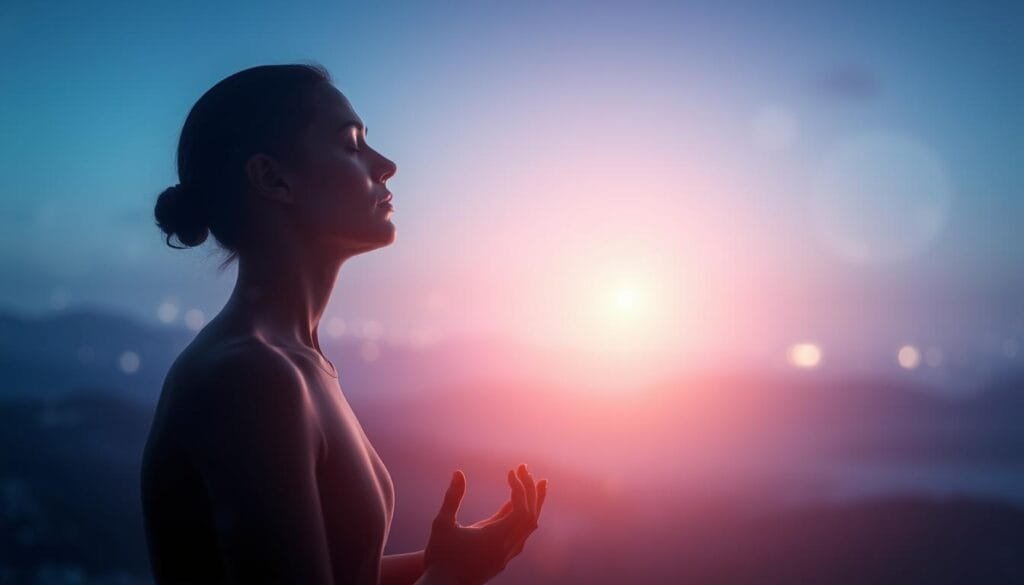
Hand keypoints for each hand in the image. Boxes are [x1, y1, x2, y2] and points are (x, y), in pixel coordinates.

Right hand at [424, 464, 547, 584]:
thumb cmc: (439, 556)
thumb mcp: (442, 524)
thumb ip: (452, 497)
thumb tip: (458, 472)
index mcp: (496, 538)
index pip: (521, 508)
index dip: (519, 487)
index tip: (512, 471)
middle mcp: (506, 548)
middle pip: (530, 515)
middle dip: (530, 490)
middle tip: (525, 469)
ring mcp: (506, 557)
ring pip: (529, 528)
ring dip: (533, 504)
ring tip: (535, 485)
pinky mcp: (501, 561)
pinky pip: (521, 536)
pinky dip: (524, 518)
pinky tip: (516, 509)